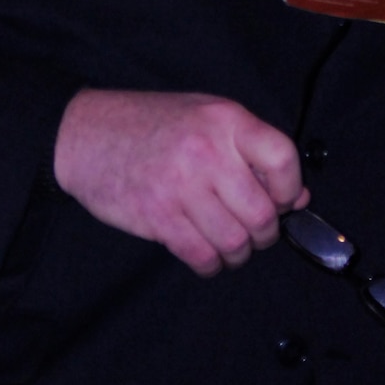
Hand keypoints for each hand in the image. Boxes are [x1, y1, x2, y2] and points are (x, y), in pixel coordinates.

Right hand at [53, 89, 308, 276]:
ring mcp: (180, 186)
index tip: (282, 201)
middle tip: (253, 231)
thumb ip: (252, 153)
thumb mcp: (206, 119)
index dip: (290, 189)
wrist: (85, 134)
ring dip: (238, 253)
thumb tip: (299, 198)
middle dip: (265, 234)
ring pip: (235, 242)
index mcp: (225, 120)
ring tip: (229, 244)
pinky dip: (211, 265)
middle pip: (262, 213)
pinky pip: (202, 256)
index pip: (283, 159)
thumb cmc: (152, 125)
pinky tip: (206, 255)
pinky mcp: (157, 216)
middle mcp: (206, 151)